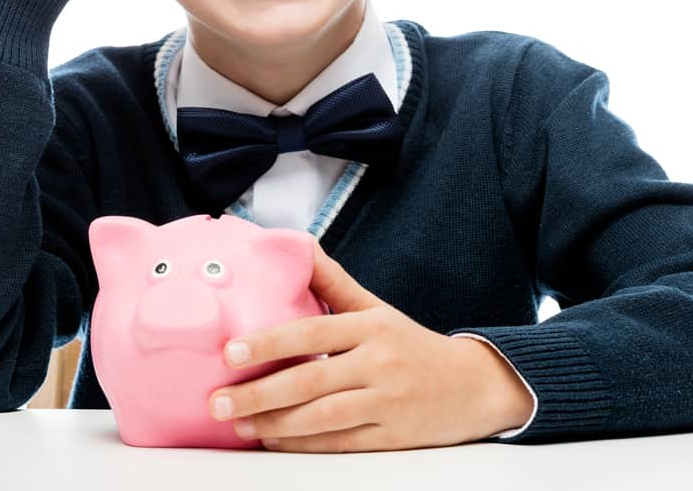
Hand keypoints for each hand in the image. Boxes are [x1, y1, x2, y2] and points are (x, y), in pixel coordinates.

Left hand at [207, 240, 536, 451]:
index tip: (229, 353)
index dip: (268, 343)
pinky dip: (304, 446)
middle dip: (258, 394)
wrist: (474, 386)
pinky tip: (275, 443)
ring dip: (275, 425)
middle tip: (218, 402)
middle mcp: (379, 363)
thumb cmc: (412, 345)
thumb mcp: (376, 309)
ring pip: (322, 417)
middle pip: (310, 380)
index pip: (311, 333)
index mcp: (370, 327)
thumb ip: (334, 283)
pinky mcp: (394, 437)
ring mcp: (387, 402)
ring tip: (240, 426)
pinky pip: (341, 444)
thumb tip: (298, 246)